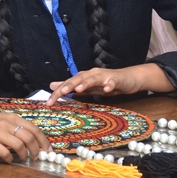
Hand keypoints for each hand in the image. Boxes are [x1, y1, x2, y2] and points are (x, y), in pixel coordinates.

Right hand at [0, 113, 50, 162]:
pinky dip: (9, 159)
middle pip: (29, 137)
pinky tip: (8, 160)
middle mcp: (6, 123)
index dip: (44, 141)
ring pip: (19, 145)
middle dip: (36, 150)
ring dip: (23, 155)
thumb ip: (14, 127)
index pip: (34, 128)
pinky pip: (4, 152)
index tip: (49, 150)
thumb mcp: (0, 119)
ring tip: (22, 159)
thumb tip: (31, 139)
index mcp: (11, 117)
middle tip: (36, 157)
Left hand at [46, 63, 172, 104]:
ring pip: (93, 79)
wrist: (127, 78)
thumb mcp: (86, 86)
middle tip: (60, 93)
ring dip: (86, 83)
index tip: (48, 103)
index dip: (58, 93)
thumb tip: (52, 85)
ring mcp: (104, 76)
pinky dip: (109, 85)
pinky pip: (112, 82)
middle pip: (78, 79)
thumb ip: (70, 86)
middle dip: (69, 85)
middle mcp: (92, 74)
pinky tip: (106, 90)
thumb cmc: (105, 83)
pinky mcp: (116, 79)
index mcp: (83, 77)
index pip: (68, 84)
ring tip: (79, 89)